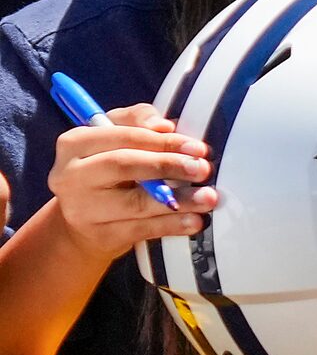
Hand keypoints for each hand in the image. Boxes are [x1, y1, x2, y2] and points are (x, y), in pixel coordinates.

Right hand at [49, 105, 214, 260]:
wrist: (84, 217)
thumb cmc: (108, 165)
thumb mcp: (116, 133)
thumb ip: (138, 119)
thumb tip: (163, 126)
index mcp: (74, 144)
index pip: (123, 136)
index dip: (163, 141)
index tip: (197, 147)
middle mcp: (71, 176)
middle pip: (124, 166)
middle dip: (168, 165)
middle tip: (202, 169)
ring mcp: (82, 209)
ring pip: (135, 203)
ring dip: (178, 201)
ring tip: (207, 198)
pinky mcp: (98, 235)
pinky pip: (141, 229)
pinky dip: (171, 225)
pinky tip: (194, 221)